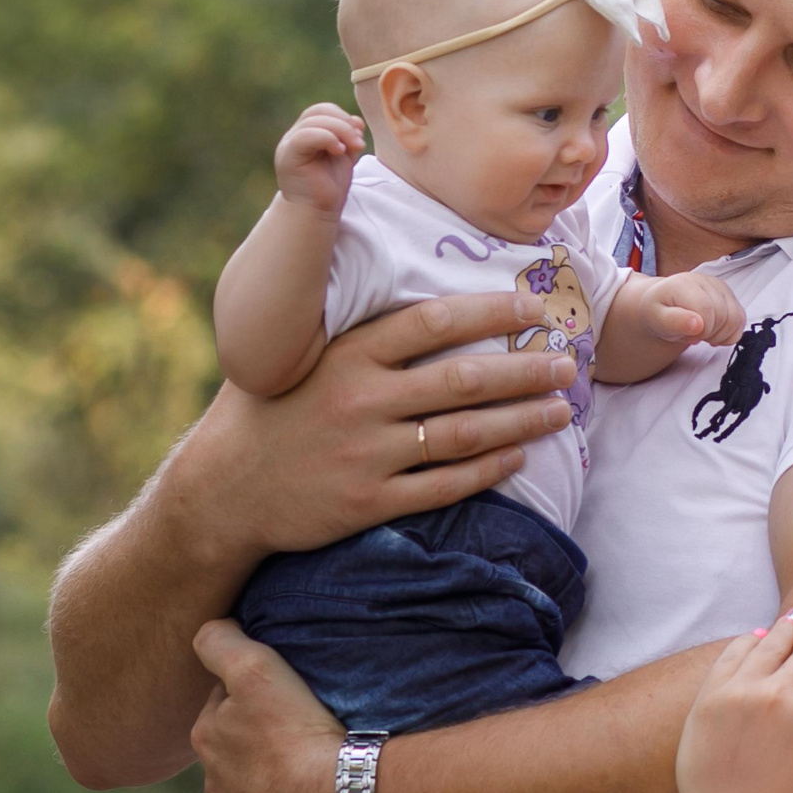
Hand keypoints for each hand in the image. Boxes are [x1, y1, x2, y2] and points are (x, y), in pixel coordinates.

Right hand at [177, 291, 576, 559]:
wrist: (223, 489)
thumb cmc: (270, 411)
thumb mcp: (299, 355)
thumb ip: (359, 330)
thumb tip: (423, 289)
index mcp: (346, 355)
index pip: (434, 323)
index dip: (491, 312)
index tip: (535, 308)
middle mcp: (360, 401)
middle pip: (463, 380)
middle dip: (525, 370)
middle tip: (569, 363)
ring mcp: (365, 455)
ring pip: (463, 434)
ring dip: (521, 421)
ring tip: (559, 409)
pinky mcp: (367, 503)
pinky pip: (443, 487)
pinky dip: (488, 471)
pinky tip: (520, 457)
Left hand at [191, 620, 341, 792]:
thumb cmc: (297, 731)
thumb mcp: (255, 667)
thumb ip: (219, 641)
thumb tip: (209, 631)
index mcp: (206, 737)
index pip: (224, 705)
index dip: (253, 696)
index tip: (284, 696)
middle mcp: (214, 787)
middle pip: (237, 753)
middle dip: (260, 744)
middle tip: (301, 733)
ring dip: (274, 785)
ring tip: (312, 772)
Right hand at [273, 103, 366, 216]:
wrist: (316, 212)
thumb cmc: (329, 188)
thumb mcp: (344, 157)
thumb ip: (348, 137)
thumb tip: (356, 120)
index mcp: (306, 134)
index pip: (322, 110)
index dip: (343, 117)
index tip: (359, 134)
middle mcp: (294, 136)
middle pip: (318, 111)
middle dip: (343, 123)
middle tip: (358, 143)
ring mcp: (288, 145)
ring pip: (313, 121)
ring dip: (339, 130)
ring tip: (353, 148)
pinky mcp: (287, 156)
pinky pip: (305, 135)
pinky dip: (327, 138)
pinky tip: (339, 151)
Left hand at [633, 272, 746, 348]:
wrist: (661, 303)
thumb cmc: (658, 313)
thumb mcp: (656, 320)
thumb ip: (674, 322)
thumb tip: (698, 324)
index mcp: (684, 284)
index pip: (706, 311)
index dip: (700, 331)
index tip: (687, 336)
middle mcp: (704, 280)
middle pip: (723, 315)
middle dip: (710, 334)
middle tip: (693, 336)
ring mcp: (719, 286)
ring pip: (736, 318)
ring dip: (721, 334)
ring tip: (703, 334)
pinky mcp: (728, 294)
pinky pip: (741, 319)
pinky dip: (730, 332)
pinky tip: (713, 333)